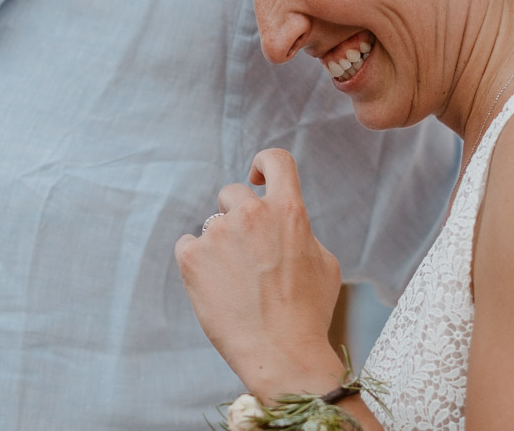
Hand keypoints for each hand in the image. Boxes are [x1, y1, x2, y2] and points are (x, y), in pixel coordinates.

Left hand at [175, 148, 344, 399]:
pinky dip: (198, 262)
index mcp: (288, 210)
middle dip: (238, 216)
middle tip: (247, 253)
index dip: (263, 163)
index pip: (275, 160)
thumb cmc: (308, 313)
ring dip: (221, 245)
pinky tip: (215, 287)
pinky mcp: (191, 256)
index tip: (257, 177)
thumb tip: (284, 222)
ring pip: (212, 224)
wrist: (280, 353)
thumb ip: (301, 231)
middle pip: (234, 193)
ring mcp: (218, 233)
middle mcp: (251, 214)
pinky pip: (188, 245)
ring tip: (236, 283)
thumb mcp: (324, 263)